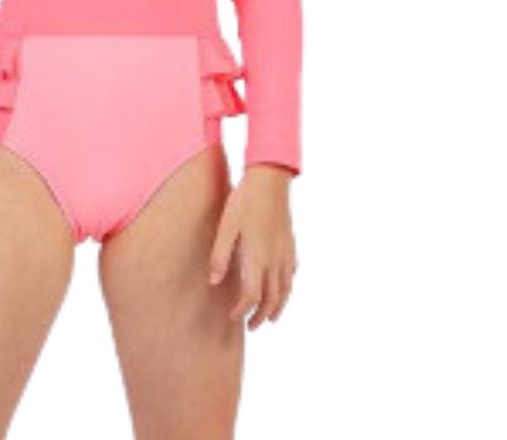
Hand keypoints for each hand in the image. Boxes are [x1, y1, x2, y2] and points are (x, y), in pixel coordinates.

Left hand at [206, 166, 297, 329]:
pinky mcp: (290, 245)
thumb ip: (220, 255)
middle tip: (250, 326)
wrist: (270, 181)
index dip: (242, 310)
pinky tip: (282, 289)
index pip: (252, 296)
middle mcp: (275, 261)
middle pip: (271, 299)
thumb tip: (214, 282)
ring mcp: (286, 254)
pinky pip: (291, 275)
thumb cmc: (245, 201)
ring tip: (270, 318)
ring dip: (277, 308)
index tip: (233, 317)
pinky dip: (287, 289)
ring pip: (285, 290)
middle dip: (260, 316)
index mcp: (257, 258)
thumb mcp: (226, 226)